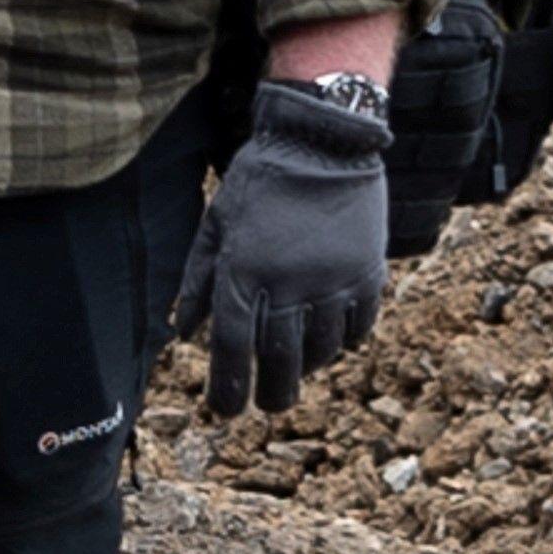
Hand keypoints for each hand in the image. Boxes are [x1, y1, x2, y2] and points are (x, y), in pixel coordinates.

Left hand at [171, 80, 391, 416]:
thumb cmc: (261, 181)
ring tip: (298, 369)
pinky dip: (345, 342)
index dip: (227, 385)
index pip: (233, 345)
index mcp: (244, 269)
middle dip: (273, 391)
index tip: (226, 412)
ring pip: (322, 349)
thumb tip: (184, 334)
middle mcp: (289, 281)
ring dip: (308, 366)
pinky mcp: (367, 271)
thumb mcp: (217, 224)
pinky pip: (358, 327)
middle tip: (269, 405)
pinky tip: (334, 342)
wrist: (323, 141)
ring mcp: (333, 278)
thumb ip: (199, 281)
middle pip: (280, 359)